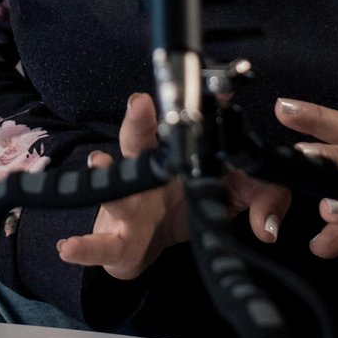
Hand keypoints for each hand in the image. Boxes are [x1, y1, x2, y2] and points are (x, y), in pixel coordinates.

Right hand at [57, 93, 291, 281]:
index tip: (217, 91)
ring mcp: (126, 203)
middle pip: (140, 140)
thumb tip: (269, 226)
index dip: (198, 110)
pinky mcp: (115, 239)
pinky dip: (84, 247)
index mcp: (173, 154)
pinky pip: (98, 243)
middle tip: (140, 103)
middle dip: (138, 121)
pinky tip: (69, 247)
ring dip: (107, 173)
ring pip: (115, 185)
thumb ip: (262, 200)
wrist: (152, 246)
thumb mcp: (233, 198)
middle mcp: (145, 171)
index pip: (186, 127)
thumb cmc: (187, 205)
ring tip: (100, 161)